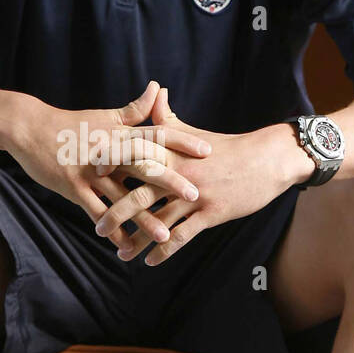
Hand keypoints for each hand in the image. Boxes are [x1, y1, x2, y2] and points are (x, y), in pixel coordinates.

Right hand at [6, 82, 212, 253]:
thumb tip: (158, 88)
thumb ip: (134, 109)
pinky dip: (111, 228)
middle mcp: (108, 151)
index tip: (208, 151)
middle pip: (145, 167)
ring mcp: (90, 171)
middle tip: (196, 196)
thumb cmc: (70, 124)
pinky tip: (125, 245)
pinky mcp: (72, 187)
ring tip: (166, 236)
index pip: (156, 135)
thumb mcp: (104, 115)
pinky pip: (95, 211)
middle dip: (171, 183)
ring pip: (122, 196)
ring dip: (145, 218)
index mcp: (119, 133)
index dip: (182, 142)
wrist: (28, 128)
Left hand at [93, 88, 308, 263]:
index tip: (86, 176)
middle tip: (98, 227)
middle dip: (117, 212)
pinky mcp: (212, 212)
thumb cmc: (228, 147)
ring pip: (160, 220)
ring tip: (121, 253)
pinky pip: (184, 235)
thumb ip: (168, 117)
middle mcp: (180, 173)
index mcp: (172, 152)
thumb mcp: (195, 133)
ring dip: (139, 238)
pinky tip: (151, 261)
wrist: (267, 160)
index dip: (110, 167)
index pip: (134, 159)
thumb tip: (156, 90)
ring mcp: (196, 194)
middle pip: (140, 194)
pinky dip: (166, 250)